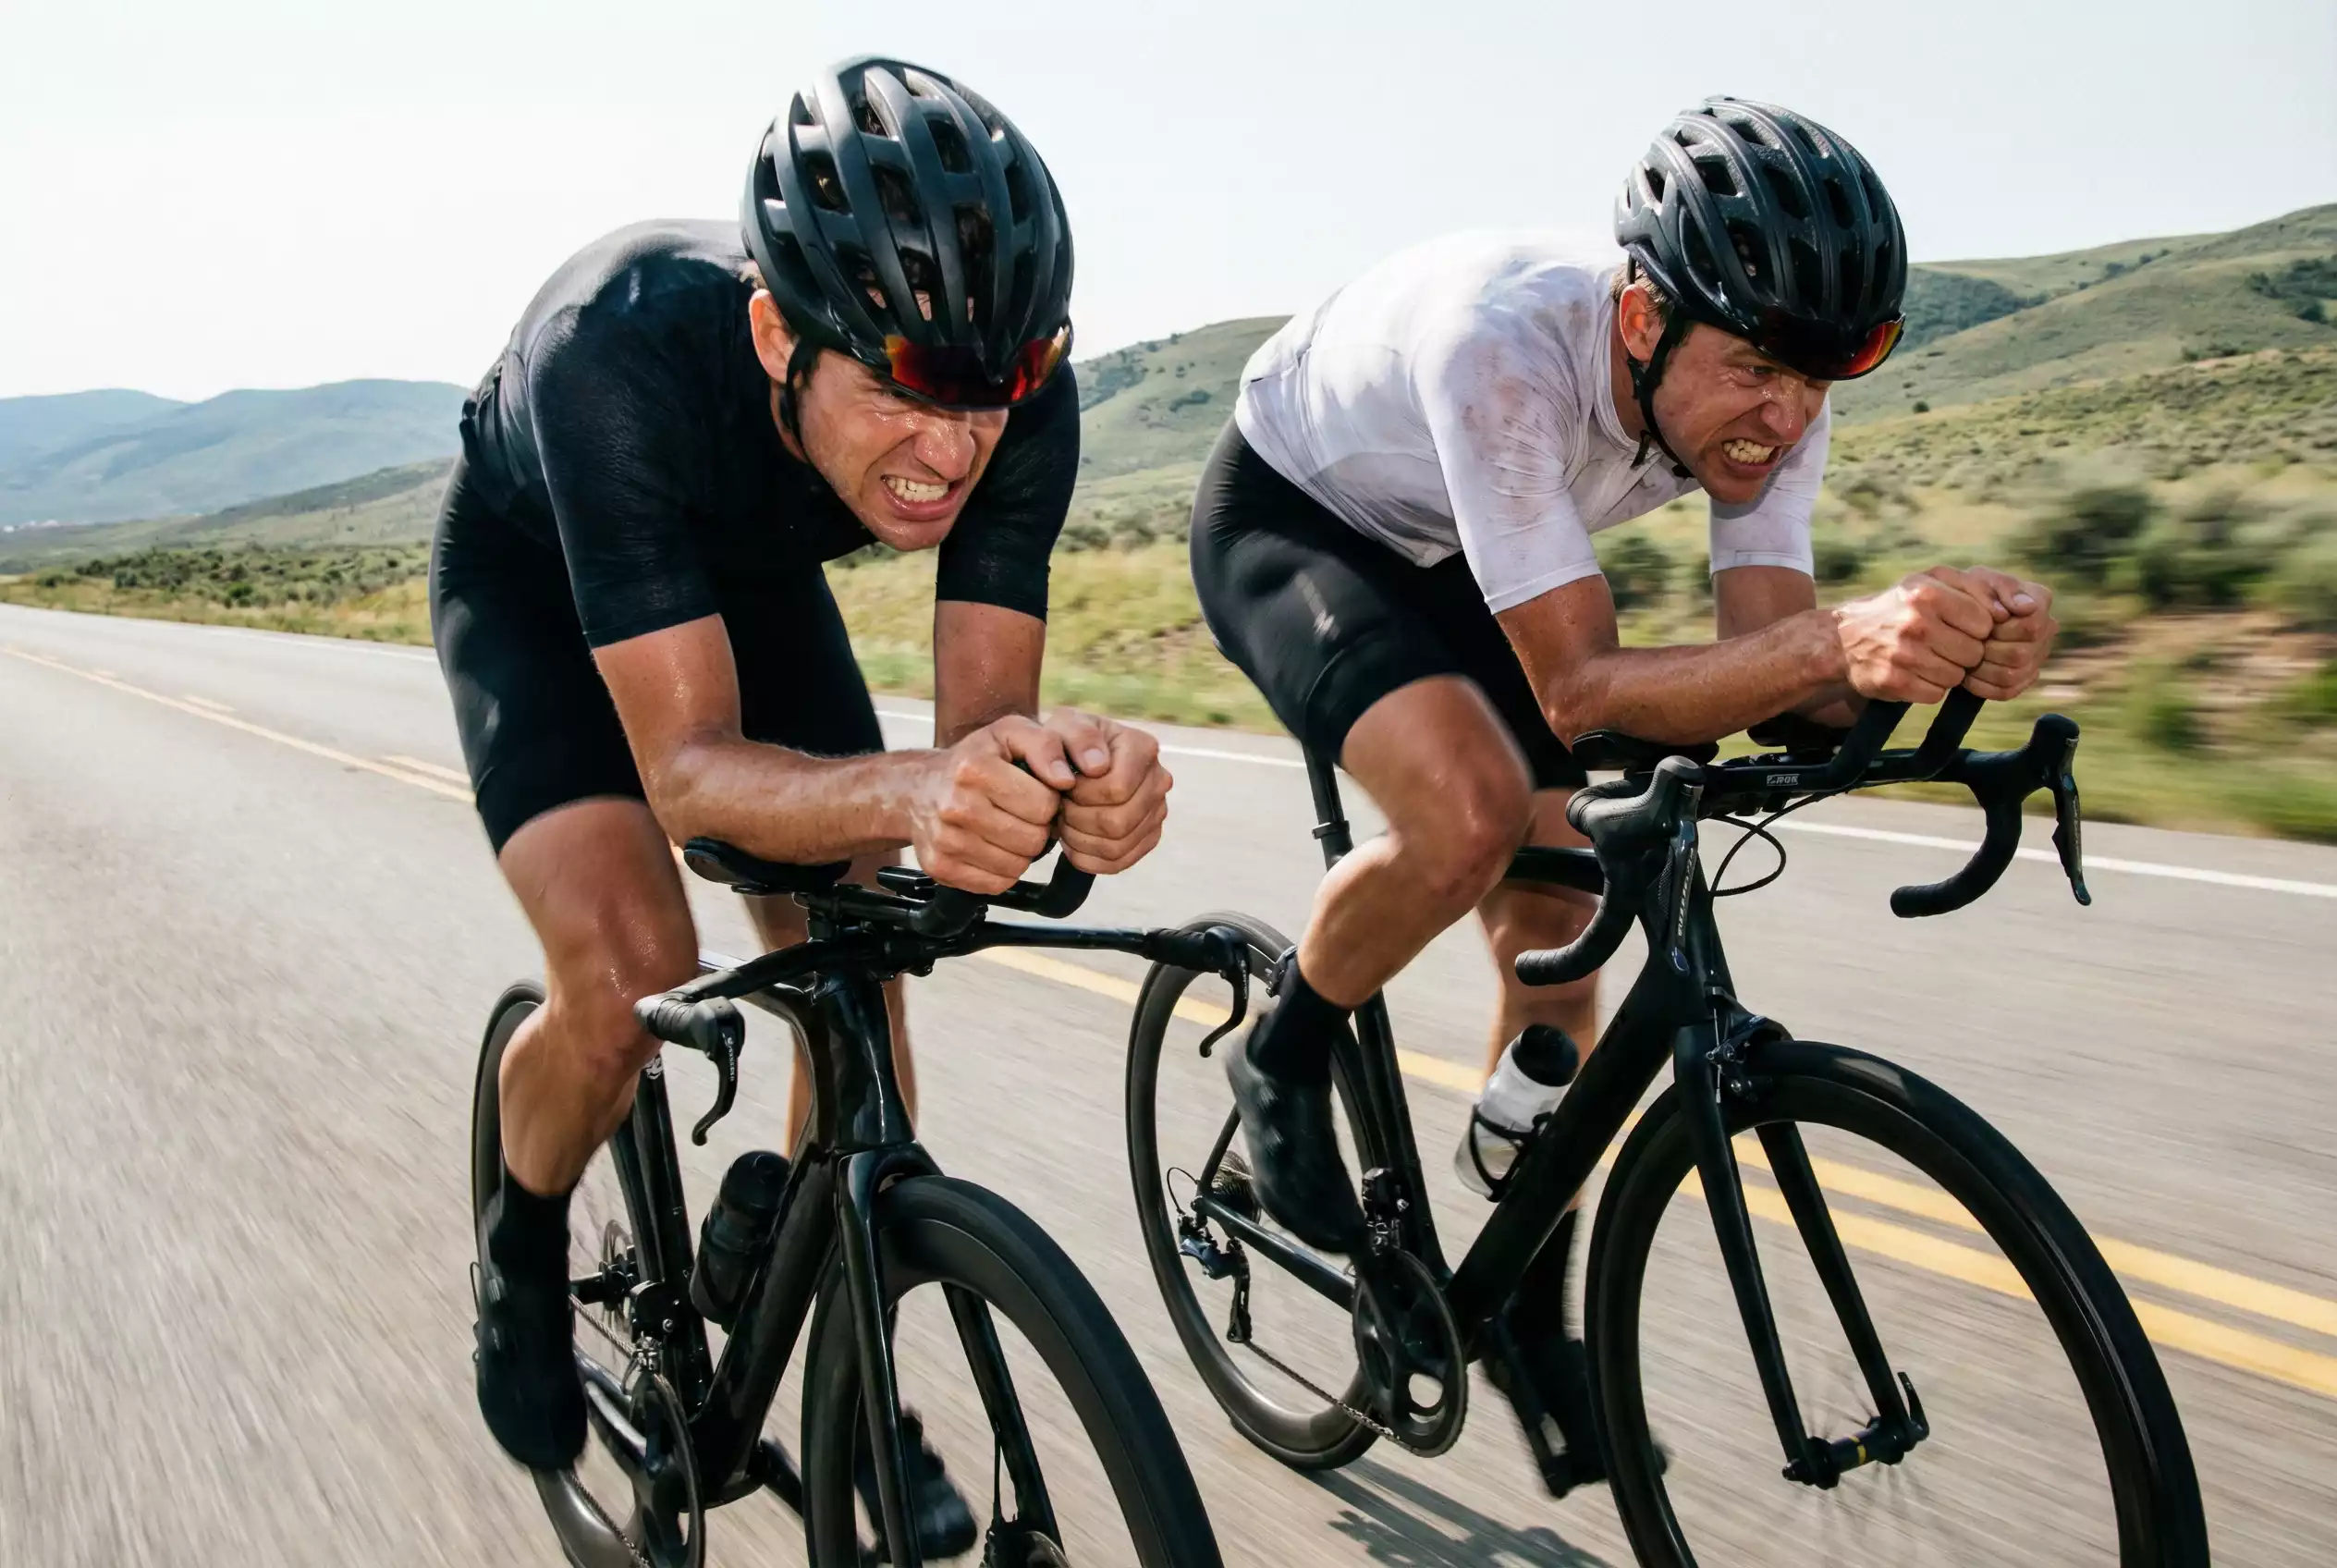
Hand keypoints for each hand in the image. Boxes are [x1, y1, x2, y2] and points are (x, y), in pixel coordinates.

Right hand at [906, 717, 1067, 893]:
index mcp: (974, 768)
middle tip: (1021, 814)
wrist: (918, 789)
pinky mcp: (941, 868)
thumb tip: (1066, 779)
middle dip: (1036, 827)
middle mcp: (955, 806)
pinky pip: (996, 884)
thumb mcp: (1010, 733)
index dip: (1047, 800)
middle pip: (1033, 839)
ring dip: (1021, 851)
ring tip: (1006, 829)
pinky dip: (1001, 870)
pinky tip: (991, 847)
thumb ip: (1046, 744)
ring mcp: (945, 841)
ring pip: (1017, 866)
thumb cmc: (974, 760)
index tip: (1033, 792)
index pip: (1044, 805)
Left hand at [1039, 707, 1173, 873]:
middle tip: (1061, 806)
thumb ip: (1076, 736)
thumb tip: (1096, 766)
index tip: (1064, 785)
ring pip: (1116, 846)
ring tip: (1065, 821)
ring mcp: (1156, 812)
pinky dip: (1087, 857)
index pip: (1116, 788)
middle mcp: (1158, 780)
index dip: (1081, 794)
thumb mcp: (1064, 726)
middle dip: (1078, 819)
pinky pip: (1117, 863)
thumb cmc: (1068, 743)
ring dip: (1079, 840)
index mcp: (1142, 748)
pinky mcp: (1148, 838)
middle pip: (1117, 822)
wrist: (1072, 761)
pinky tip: (1074, 839)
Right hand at [1830, 568, 1997, 704]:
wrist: (1845, 639)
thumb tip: (2015, 609)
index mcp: (1927, 593)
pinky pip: (1936, 693)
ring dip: (1948, 671)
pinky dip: (1930, 687)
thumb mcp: (1932, 581)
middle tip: (1943, 645)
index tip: (1959, 627)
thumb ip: (1976, 587)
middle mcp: (1914, 623)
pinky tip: (1914, 673)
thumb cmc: (1900, 607)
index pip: (1985, 622)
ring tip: (1927, 658)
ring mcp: (1903, 655)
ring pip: (1957, 676)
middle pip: (1974, 652)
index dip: (1977, 628)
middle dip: (1964, 652)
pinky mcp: (1894, 683)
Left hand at [1945, 565, 2057, 699]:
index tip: (1982, 624)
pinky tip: (1967, 673)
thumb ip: (2003, 588)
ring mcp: (2037, 655)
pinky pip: (2006, 691)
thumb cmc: (1968, 593)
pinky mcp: (2024, 678)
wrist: (1955, 613)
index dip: (2002, 630)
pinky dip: (1981, 685)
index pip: (2032, 626)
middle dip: (1988, 650)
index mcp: (2039, 601)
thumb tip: (2026, 607)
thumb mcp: (1980, 581)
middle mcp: (2046, 629)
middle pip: (2020, 654)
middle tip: (1967, 643)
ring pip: (2012, 675)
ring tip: (1964, 657)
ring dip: (1982, 669)